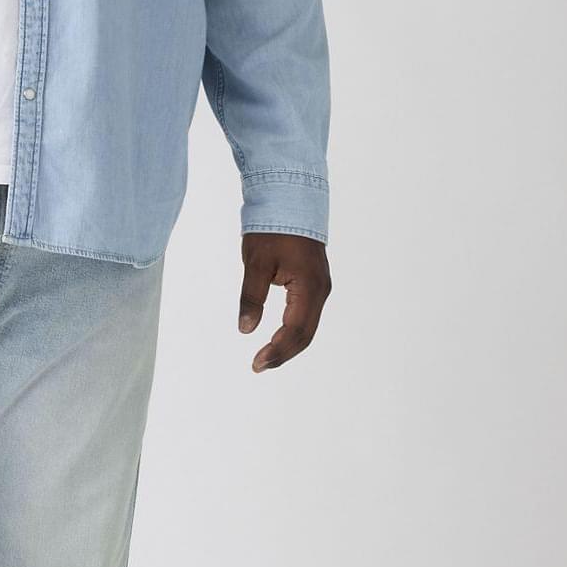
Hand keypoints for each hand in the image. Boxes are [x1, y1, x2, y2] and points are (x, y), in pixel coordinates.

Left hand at [238, 232, 330, 372]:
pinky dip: (292, 331)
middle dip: (282, 353)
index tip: (256, 363)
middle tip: (258, 366)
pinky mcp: (314, 283)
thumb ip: (251, 297)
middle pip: (305, 334)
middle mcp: (320, 290)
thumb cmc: (272, 229)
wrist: (290, 200)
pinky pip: (307, 315)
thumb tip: (246, 329)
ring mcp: (320, 287)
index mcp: (309, 287)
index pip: (295, 331)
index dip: (277, 351)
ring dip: (288, 344)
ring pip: (307, 326)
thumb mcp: (256, 263)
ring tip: (265, 357)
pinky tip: (277, 338)